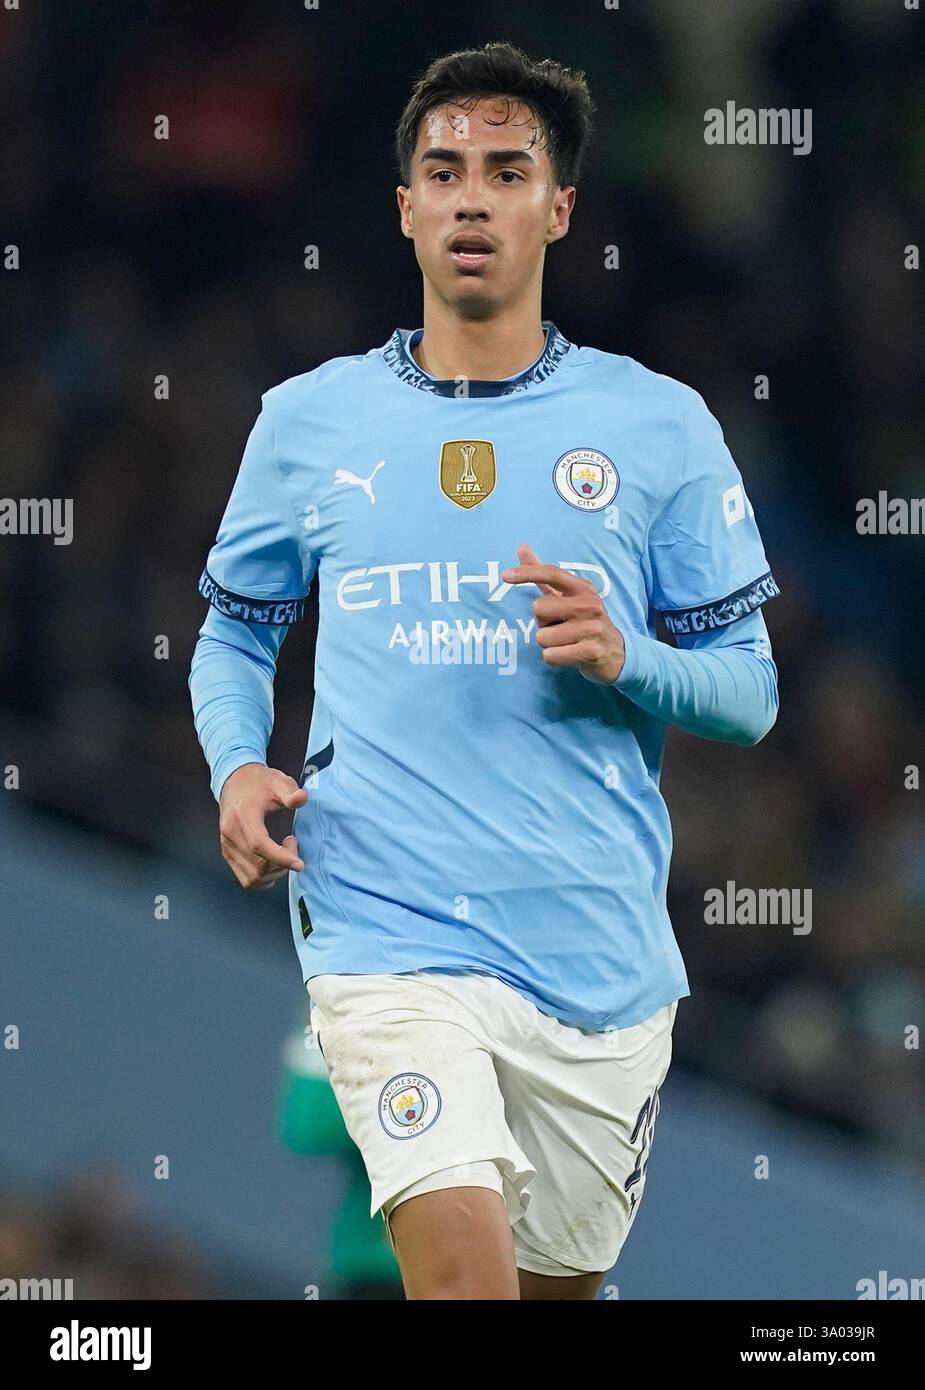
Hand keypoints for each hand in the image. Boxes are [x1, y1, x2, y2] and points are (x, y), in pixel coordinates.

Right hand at [218, 763, 307, 889]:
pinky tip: (273, 864)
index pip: (259, 845)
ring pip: (252, 877)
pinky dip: (263, 878)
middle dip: (281, 864)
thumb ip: (290, 791)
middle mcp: (230, 834)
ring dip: (273, 874)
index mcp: (243, 816)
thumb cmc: (259, 782)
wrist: (235, 781)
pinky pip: (245, 878)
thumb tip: (301, 798)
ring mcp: (227, 846)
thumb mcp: (278, 781)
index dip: (280, 858)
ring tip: (283, 853)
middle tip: (292, 843)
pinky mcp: (227, 853)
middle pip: (257, 865)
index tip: (299, 863)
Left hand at [501, 543, 625, 683]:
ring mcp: (592, 628)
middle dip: (542, 622)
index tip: (505, 576)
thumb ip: (544, 576)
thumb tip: (522, 548)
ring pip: (542, 637)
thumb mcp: (569, 596)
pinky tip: (569, 654)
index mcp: (583, 588)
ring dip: (549, 643)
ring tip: (567, 642)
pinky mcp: (591, 652)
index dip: (527, 573)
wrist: (616, 653)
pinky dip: (553, 657)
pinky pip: (550, 655)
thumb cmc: (585, 622)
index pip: (552, 574)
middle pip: (539, 608)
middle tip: (560, 627)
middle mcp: (590, 605)